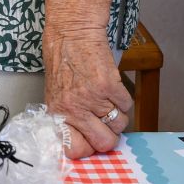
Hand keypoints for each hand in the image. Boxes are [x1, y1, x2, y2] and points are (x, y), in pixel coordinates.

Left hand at [43, 27, 132, 159]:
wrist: (72, 32)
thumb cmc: (62, 59)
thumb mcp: (56, 92)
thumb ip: (67, 116)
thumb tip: (83, 139)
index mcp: (58, 113)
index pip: (75, 150)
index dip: (88, 148)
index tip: (91, 141)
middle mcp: (75, 109)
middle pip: (105, 143)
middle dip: (110, 137)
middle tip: (106, 125)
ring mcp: (93, 98)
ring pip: (120, 124)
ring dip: (118, 115)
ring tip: (108, 100)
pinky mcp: (110, 85)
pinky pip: (127, 105)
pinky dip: (124, 98)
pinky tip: (112, 87)